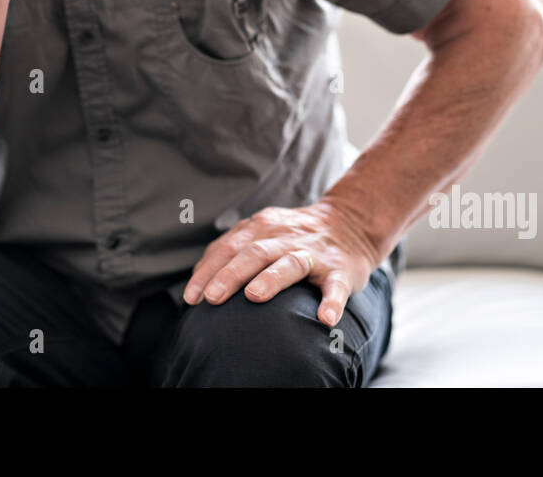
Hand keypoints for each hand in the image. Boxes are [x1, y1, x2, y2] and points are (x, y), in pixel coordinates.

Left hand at [182, 199, 382, 326]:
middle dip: (230, 274)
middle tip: (212, 298)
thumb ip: (233, 249)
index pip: (229, 247)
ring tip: (254, 296)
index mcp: (263, 227)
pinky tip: (325, 319)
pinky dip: (332, 302)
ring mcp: (314, 252)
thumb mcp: (262, 232)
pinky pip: (336, 286)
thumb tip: (198, 279)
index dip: (208, 271)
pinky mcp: (340, 270)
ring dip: (271, 279)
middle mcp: (286, 236)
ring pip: (290, 262)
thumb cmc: (294, 236)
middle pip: (254, 253)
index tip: (192, 296)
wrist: (350, 223)